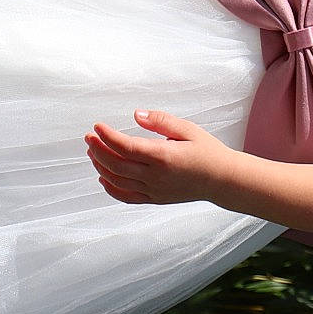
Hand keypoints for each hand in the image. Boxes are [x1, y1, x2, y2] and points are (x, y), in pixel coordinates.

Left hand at [84, 109, 237, 205]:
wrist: (223, 180)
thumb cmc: (208, 152)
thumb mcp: (187, 129)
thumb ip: (161, 121)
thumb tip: (137, 114)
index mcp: (163, 156)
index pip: (125, 147)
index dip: (107, 136)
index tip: (97, 126)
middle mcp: (155, 176)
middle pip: (116, 164)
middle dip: (98, 149)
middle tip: (89, 136)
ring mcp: (154, 190)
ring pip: (117, 181)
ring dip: (101, 165)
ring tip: (93, 151)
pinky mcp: (155, 199)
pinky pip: (126, 197)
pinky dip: (111, 188)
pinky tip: (103, 177)